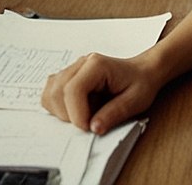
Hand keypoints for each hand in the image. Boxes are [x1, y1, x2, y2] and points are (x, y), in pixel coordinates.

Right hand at [41, 52, 161, 133]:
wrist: (142, 72)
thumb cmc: (140, 83)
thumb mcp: (135, 100)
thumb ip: (115, 113)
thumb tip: (93, 128)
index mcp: (97, 65)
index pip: (73, 90)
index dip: (77, 114)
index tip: (89, 128)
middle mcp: (80, 64)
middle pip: (57, 92)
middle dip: (69, 115)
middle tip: (90, 122)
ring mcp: (71, 70)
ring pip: (50, 94)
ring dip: (62, 112)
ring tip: (85, 114)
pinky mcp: (66, 78)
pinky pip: (50, 95)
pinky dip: (59, 108)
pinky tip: (78, 110)